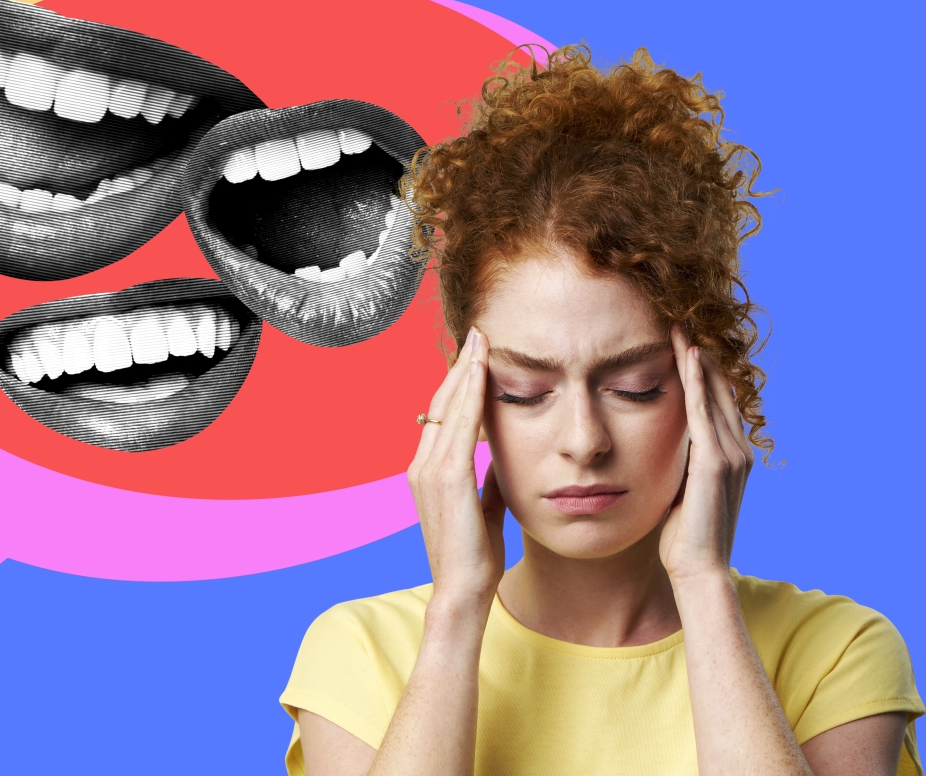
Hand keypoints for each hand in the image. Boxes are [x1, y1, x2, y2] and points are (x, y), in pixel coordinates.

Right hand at [407, 328, 505, 613]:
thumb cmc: (476, 556)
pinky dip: (470, 394)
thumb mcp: (486, 506)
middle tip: (478, 333)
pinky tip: (481, 372)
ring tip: (481, 340)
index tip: (477, 356)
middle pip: (440, 403)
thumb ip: (490, 478)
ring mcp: (429, 471)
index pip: (443, 417)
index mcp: (428, 472)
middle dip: (460, 366)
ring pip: (447, 407)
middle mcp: (421, 465)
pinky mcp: (445, 478)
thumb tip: (504, 456)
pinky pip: (459, 425)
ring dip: (465, 371)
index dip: (459, 384)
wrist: (464, 592)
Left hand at [659, 327, 753, 583]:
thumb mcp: (682, 489)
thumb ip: (679, 463)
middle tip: (683, 317)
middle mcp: (738, 449)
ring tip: (682, 325)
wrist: (698, 571)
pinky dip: (698, 381)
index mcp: (731, 455)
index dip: (703, 368)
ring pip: (714, 393)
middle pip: (720, 389)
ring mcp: (730, 454)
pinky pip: (704, 412)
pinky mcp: (716, 462)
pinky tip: (688, 356)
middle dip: (702, 354)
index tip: (683, 338)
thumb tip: (659, 446)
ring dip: (698, 358)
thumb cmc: (684, 536)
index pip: (717, 400)